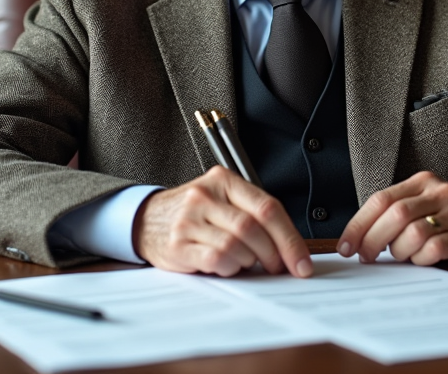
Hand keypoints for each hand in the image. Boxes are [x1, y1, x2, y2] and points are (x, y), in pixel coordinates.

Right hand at [133, 166, 312, 277]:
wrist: (146, 220)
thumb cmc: (194, 213)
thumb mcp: (222, 200)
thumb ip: (253, 214)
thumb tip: (291, 248)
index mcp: (223, 180)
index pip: (267, 208)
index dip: (290, 239)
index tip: (301, 262)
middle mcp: (205, 195)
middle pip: (254, 228)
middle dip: (274, 254)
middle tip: (277, 267)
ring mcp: (189, 219)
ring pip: (236, 246)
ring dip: (248, 261)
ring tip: (243, 261)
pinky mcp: (178, 244)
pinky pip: (216, 260)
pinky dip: (228, 268)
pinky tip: (226, 265)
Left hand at [336, 171, 447, 265]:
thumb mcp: (426, 200)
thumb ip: (398, 211)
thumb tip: (361, 237)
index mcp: (421, 182)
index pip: (381, 200)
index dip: (359, 225)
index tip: (346, 245)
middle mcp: (437, 193)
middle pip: (394, 215)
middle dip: (373, 240)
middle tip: (367, 256)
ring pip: (413, 233)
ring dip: (399, 251)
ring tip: (401, 256)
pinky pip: (436, 248)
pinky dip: (421, 258)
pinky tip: (421, 259)